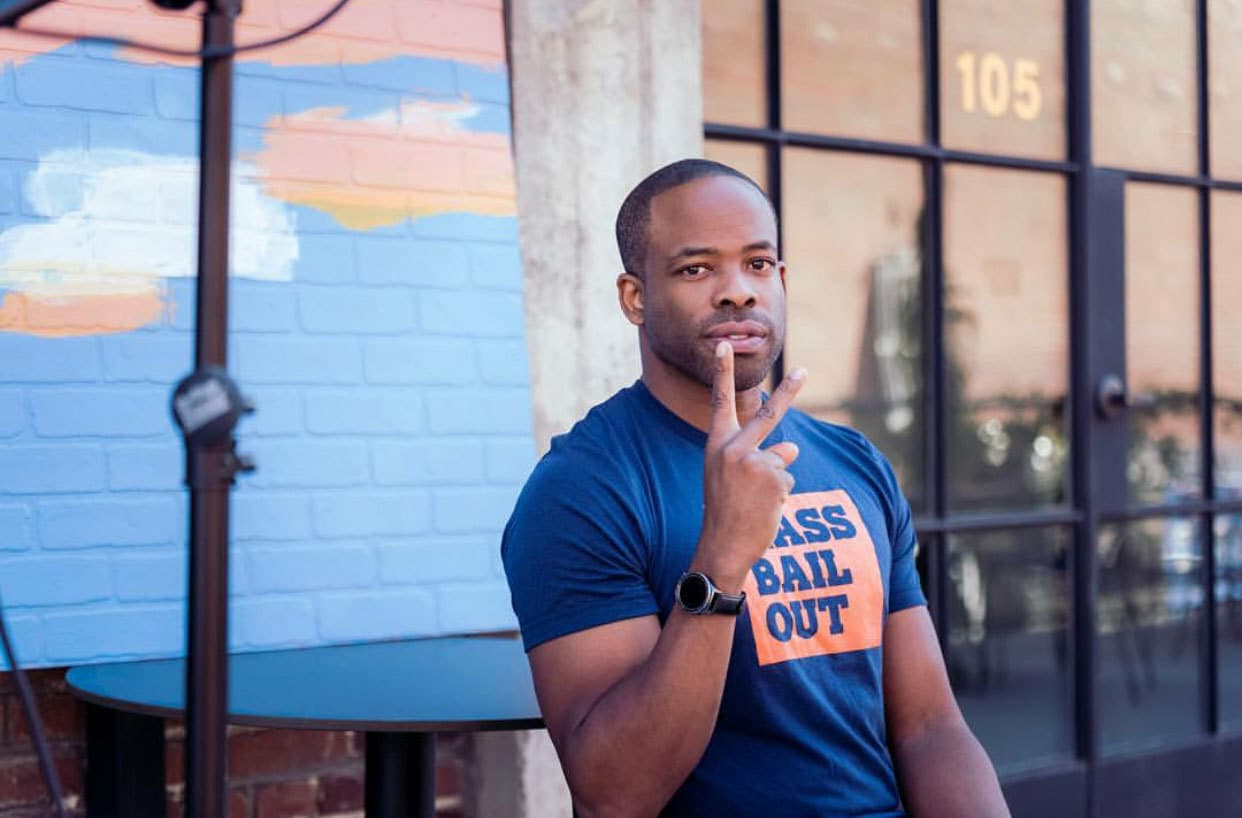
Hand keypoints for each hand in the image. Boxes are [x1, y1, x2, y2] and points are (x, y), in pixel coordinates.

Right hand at [693, 341, 806, 591]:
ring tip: (754, 502)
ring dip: (775, 482)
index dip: (722, 372)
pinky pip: (787, 480)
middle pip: (769, 414)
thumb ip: (757, 456)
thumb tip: (792, 449)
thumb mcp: (732, 477)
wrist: (722, 545)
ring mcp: (755, 461)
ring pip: (782, 461)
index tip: (723, 344)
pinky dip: (780, 496)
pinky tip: (763, 509)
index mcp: (716, 444)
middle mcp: (734, 448)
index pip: (720, 402)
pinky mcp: (774, 477)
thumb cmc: (724, 511)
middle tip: (804, 370)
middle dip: (789, 391)